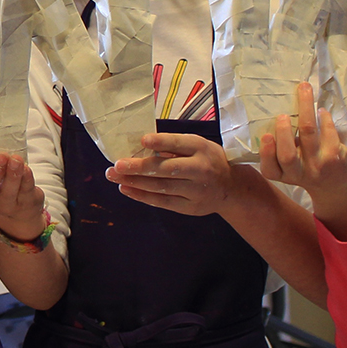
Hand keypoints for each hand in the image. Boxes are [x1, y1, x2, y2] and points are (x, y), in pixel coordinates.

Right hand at [0, 153, 45, 241]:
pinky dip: (26, 178)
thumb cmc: (4, 182)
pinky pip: (25, 191)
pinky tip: (26, 168)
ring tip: (16, 160)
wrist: (22, 206)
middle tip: (1, 157)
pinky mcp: (26, 203)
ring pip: (8, 192)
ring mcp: (8, 204)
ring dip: (12, 174)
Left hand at [107, 132, 235, 216]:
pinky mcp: (190, 207)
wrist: (231, 189)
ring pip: (162, 187)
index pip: (179, 144)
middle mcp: (200, 169)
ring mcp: (196, 190)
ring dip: (135, 182)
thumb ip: (174, 146)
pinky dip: (142, 196)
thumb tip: (141, 144)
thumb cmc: (207, 161)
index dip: (161, 142)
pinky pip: (163, 202)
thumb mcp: (198, 146)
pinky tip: (126, 188)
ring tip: (115, 176)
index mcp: (201, 148)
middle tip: (117, 165)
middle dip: (139, 167)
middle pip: (167, 168)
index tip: (142, 140)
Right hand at [259, 82, 346, 240]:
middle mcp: (298, 173)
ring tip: (304, 91)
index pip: (269, 169)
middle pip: (287, 155)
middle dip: (284, 133)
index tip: (266, 136)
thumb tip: (274, 113)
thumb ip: (281, 151)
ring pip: (308, 135)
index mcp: (283, 175)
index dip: (266, 153)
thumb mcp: (291, 169)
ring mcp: (317, 165)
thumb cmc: (309, 170)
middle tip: (282, 116)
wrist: (338, 188)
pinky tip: (321, 110)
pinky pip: (328, 132)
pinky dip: (324, 118)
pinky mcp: (334, 156)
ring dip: (305, 109)